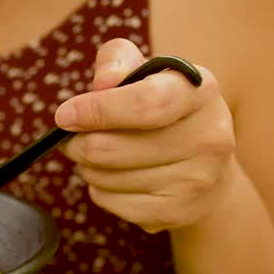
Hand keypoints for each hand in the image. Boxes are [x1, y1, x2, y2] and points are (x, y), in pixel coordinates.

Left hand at [53, 40, 237, 233]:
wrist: (209, 172)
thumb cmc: (164, 114)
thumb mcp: (147, 74)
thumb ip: (118, 62)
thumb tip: (104, 82)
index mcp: (200, 91)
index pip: (144, 103)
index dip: (97, 110)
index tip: (64, 116)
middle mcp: (209, 135)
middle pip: (111, 148)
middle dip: (79, 144)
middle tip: (73, 140)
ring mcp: (197, 179)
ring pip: (105, 178)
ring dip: (89, 168)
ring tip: (100, 158)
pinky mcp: (179, 211)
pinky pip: (112, 202)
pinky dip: (101, 191)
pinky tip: (116, 180)